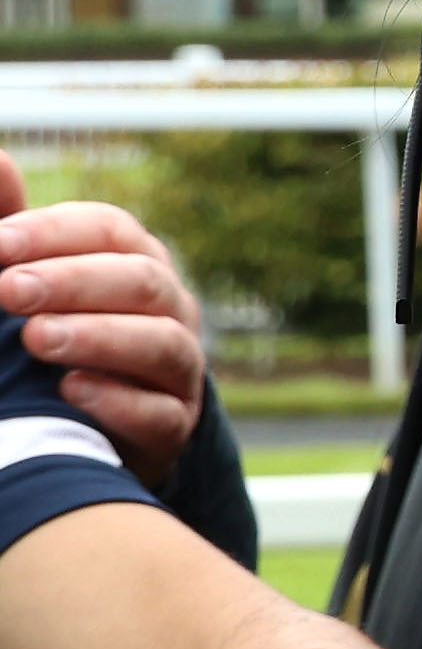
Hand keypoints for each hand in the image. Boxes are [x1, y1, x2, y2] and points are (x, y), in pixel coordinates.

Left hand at [0, 152, 210, 488]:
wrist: (85, 422)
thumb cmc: (52, 328)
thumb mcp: (26, 274)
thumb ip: (10, 224)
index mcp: (132, 260)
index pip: (108, 229)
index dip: (53, 234)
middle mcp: (168, 308)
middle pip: (142, 280)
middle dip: (74, 283)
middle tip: (9, 291)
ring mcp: (177, 368)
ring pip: (163, 344)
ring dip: (99, 338)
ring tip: (37, 340)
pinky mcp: (174, 425)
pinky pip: (161, 412)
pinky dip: (118, 401)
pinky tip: (70, 391)